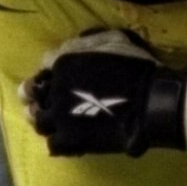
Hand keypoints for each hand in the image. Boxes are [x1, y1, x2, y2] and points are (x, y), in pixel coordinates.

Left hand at [24, 31, 186, 155]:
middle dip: (41, 100)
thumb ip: (87, 43)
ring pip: (39, 121)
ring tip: (62, 125)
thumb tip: (71, 46)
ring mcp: (59, 115)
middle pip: (35, 96)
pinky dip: (61, 143)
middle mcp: (55, 88)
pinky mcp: (69, 139)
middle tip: (54, 106)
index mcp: (63, 62)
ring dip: (49, 122)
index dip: (50, 76)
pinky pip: (53, 144)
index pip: (44, 69)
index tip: (59, 83)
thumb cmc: (137, 69)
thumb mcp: (113, 41)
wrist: (151, 102)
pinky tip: (74, 141)